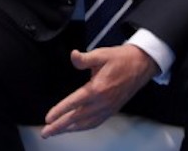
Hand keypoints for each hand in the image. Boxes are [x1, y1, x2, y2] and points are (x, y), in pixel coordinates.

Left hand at [41, 45, 158, 137]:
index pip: (74, 103)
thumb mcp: (101, 54)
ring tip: (56, 132)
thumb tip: (73, 56)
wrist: (140, 65)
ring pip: (86, 123)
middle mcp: (103, 102)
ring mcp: (108, 108)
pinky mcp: (112, 109)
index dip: (60, 111)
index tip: (48, 118)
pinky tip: (75, 128)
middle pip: (77, 118)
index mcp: (98, 89)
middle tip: (46, 132)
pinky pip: (96, 122)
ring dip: (70, 129)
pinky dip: (83, 127)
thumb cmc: (120, 59)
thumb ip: (84, 58)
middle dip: (60, 126)